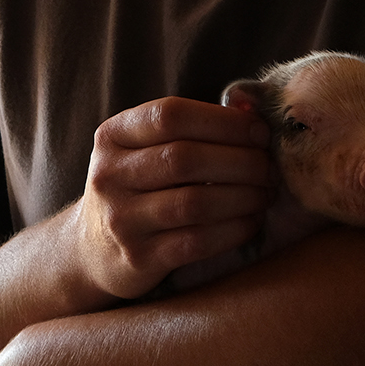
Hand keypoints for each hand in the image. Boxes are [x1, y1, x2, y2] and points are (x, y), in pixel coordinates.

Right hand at [73, 96, 273, 300]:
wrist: (94, 248)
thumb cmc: (138, 186)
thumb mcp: (146, 148)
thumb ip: (192, 126)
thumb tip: (250, 107)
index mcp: (112, 136)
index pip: (170, 115)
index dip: (222, 120)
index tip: (259, 132)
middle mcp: (109, 175)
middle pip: (184, 158)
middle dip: (241, 161)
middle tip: (270, 167)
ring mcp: (120, 219)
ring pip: (194, 202)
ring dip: (243, 196)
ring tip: (265, 193)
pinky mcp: (138, 258)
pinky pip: (197, 242)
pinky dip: (234, 229)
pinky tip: (251, 221)